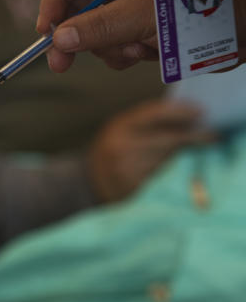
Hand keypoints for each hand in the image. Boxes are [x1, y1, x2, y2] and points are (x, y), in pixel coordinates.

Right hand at [37, 0, 159, 72]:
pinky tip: (149, 52)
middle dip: (74, 35)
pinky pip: (116, 47)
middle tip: (61, 63)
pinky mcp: (143, 30)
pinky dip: (127, 55)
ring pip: (95, 33)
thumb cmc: (201, 2)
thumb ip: (98, 29)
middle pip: (77, 7)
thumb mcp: (143, 15)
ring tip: (138, 49)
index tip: (46, 30)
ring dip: (109, 48)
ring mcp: (132, 7)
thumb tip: (58, 40)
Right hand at [88, 100, 215, 202]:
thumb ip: (150, 122)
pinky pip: (163, 179)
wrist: (90, 180)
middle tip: (211, 136)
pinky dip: (175, 172)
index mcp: (119, 126)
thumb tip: (190, 118)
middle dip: (193, 137)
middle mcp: (121, 147)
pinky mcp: (133, 189)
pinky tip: (181, 169)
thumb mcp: (124, 128)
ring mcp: (127, 170)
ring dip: (186, 156)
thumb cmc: (116, 149)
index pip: (154, 114)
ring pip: (169, 161)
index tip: (201, 112)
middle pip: (168, 140)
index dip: (180, 112)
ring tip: (196, 151)